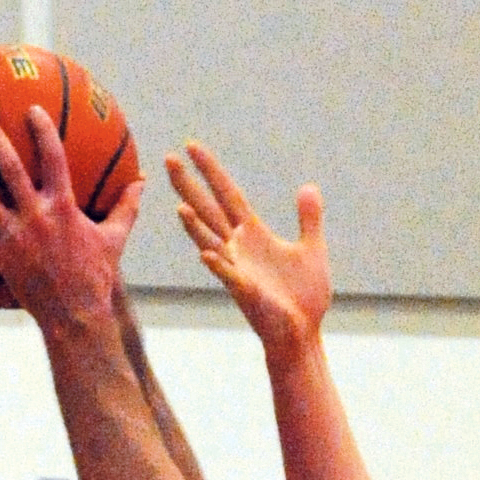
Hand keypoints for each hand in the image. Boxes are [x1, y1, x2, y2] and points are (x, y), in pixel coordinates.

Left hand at [0, 107, 143, 338]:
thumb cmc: (97, 277)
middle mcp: (36, 215)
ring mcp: (16, 237)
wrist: (78, 316)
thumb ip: (126, 207)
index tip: (32, 110)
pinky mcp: (2, 259)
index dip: (42, 130)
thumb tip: (142, 182)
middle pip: (10, 168)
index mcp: (64, 206)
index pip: (53, 157)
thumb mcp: (115, 239)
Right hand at [166, 142, 330, 360]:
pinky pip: (229, 276)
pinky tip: (206, 252)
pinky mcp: (247, 292)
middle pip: (208, 210)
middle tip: (167, 159)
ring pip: (210, 241)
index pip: (226, 194)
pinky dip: (218, 264)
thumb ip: (308, 218)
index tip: (191, 146)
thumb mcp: (311, 248)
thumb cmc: (303, 297)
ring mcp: (239, 270)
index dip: (210, 170)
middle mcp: (239, 248)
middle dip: (188, 186)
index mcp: (253, 234)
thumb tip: (308, 187)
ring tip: (180, 206)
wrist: (303, 333)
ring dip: (195, 227)